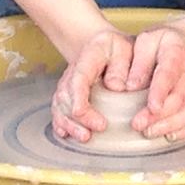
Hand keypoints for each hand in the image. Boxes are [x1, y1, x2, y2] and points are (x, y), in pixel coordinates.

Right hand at [51, 27, 135, 142]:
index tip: (84, 114)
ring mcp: (68, 84)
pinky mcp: (68, 95)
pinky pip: (58, 110)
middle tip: (97, 129)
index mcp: (88, 56)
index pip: (78, 78)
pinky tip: (66, 134)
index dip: (78, 98)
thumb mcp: (126, 48)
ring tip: (84, 137)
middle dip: (78, 117)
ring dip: (70, 124)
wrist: (106, 46)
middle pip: (66, 96)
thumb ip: (122, 65)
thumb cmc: (119, 50)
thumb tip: (116, 87)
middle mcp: (72, 71)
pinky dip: (60, 123)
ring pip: (60, 105)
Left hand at [126, 24, 184, 143]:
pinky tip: (168, 137)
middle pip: (178, 99)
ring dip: (169, 126)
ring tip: (149, 133)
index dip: (161, 92)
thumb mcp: (147, 41)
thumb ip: (139, 62)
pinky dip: (183, 131)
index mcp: (175, 56)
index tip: (152, 106)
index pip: (169, 75)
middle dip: (159, 115)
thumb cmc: (162, 44)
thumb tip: (130, 86)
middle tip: (138, 124)